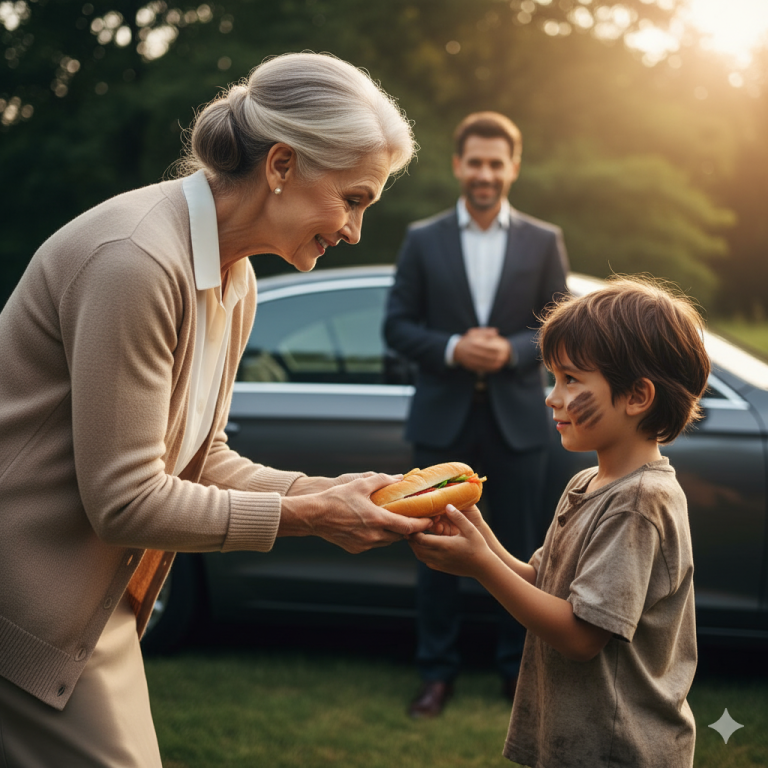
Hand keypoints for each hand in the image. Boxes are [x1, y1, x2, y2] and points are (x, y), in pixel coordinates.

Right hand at [279, 473, 432, 553]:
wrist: (313, 516)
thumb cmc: (336, 498)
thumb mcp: (360, 484)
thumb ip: (382, 481)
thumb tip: (399, 478)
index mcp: (377, 519)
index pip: (408, 527)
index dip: (422, 524)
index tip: (430, 520)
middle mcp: (373, 536)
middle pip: (400, 535)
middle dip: (409, 528)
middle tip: (415, 518)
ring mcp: (364, 544)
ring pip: (387, 541)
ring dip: (393, 532)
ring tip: (395, 520)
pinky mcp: (356, 549)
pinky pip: (374, 543)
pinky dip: (379, 536)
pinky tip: (375, 525)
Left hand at [408, 504, 492, 578]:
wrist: (484, 567)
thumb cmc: (478, 547)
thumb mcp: (470, 529)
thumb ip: (458, 517)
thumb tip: (447, 505)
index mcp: (445, 545)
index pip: (421, 539)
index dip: (414, 532)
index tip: (413, 524)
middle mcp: (440, 556)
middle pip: (417, 549)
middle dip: (411, 539)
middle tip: (410, 529)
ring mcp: (440, 564)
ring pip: (421, 557)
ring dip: (416, 547)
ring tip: (416, 537)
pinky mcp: (443, 569)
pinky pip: (427, 562)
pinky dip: (422, 555)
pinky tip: (426, 547)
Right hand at [453, 327, 510, 372]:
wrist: (455, 350)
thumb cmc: (468, 339)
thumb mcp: (474, 332)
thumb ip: (485, 331)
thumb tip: (496, 332)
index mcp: (472, 342)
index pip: (485, 346)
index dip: (494, 348)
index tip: (502, 349)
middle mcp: (470, 351)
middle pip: (485, 356)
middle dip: (495, 357)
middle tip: (504, 357)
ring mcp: (469, 360)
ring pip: (483, 363)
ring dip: (493, 364)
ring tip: (501, 363)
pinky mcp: (469, 366)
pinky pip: (481, 368)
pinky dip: (489, 369)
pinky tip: (496, 368)